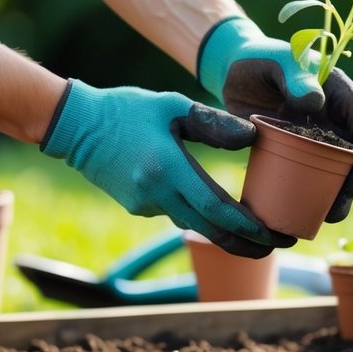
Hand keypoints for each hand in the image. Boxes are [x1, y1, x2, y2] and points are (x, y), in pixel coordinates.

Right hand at [40, 80, 294, 257]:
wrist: (74, 125)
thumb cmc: (126, 109)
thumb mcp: (173, 106)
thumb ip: (214, 123)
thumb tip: (252, 136)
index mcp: (168, 169)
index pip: (217, 209)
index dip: (249, 227)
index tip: (275, 235)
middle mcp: (156, 194)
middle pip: (210, 231)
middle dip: (247, 244)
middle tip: (278, 246)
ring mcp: (144, 205)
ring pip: (194, 223)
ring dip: (225, 231)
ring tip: (257, 231)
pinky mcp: (137, 206)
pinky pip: (176, 213)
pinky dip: (199, 214)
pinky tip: (218, 210)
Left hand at [197, 16, 352, 220]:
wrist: (231, 70)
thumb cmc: (256, 58)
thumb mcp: (275, 61)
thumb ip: (294, 75)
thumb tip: (317, 102)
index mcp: (338, 90)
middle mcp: (334, 115)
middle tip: (339, 208)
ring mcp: (317, 134)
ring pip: (336, 167)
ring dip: (336, 193)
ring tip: (326, 217)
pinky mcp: (297, 148)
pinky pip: (310, 172)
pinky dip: (311, 191)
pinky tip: (304, 211)